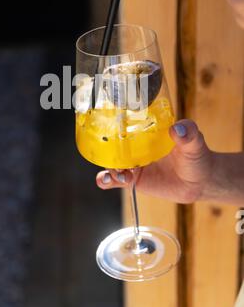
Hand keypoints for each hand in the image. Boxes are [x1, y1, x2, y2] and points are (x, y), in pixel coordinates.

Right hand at [96, 120, 213, 203]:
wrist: (200, 180)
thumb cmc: (197, 155)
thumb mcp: (194, 141)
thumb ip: (189, 133)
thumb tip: (178, 129)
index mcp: (147, 132)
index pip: (126, 124)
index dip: (113, 125)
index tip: (108, 127)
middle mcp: (137, 146)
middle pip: (114, 145)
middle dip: (107, 149)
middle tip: (114, 157)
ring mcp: (134, 163)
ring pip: (113, 163)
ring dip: (109, 167)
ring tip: (119, 174)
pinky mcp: (134, 180)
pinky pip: (117, 180)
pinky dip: (107, 180)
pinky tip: (105, 182)